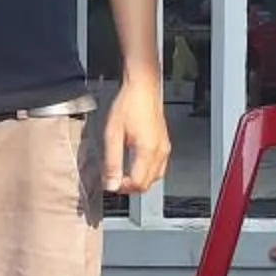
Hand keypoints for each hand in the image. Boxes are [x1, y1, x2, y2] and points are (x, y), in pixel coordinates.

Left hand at [101, 76, 171, 195]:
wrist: (142, 88)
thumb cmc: (128, 105)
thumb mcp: (112, 134)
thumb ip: (112, 162)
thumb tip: (110, 183)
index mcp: (148, 150)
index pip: (138, 183)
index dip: (123, 188)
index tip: (111, 182)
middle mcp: (160, 152)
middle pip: (148, 184)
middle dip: (130, 186)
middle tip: (114, 180)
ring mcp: (164, 148)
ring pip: (155, 178)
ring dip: (140, 181)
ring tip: (123, 174)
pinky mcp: (165, 144)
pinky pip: (159, 167)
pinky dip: (148, 172)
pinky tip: (136, 166)